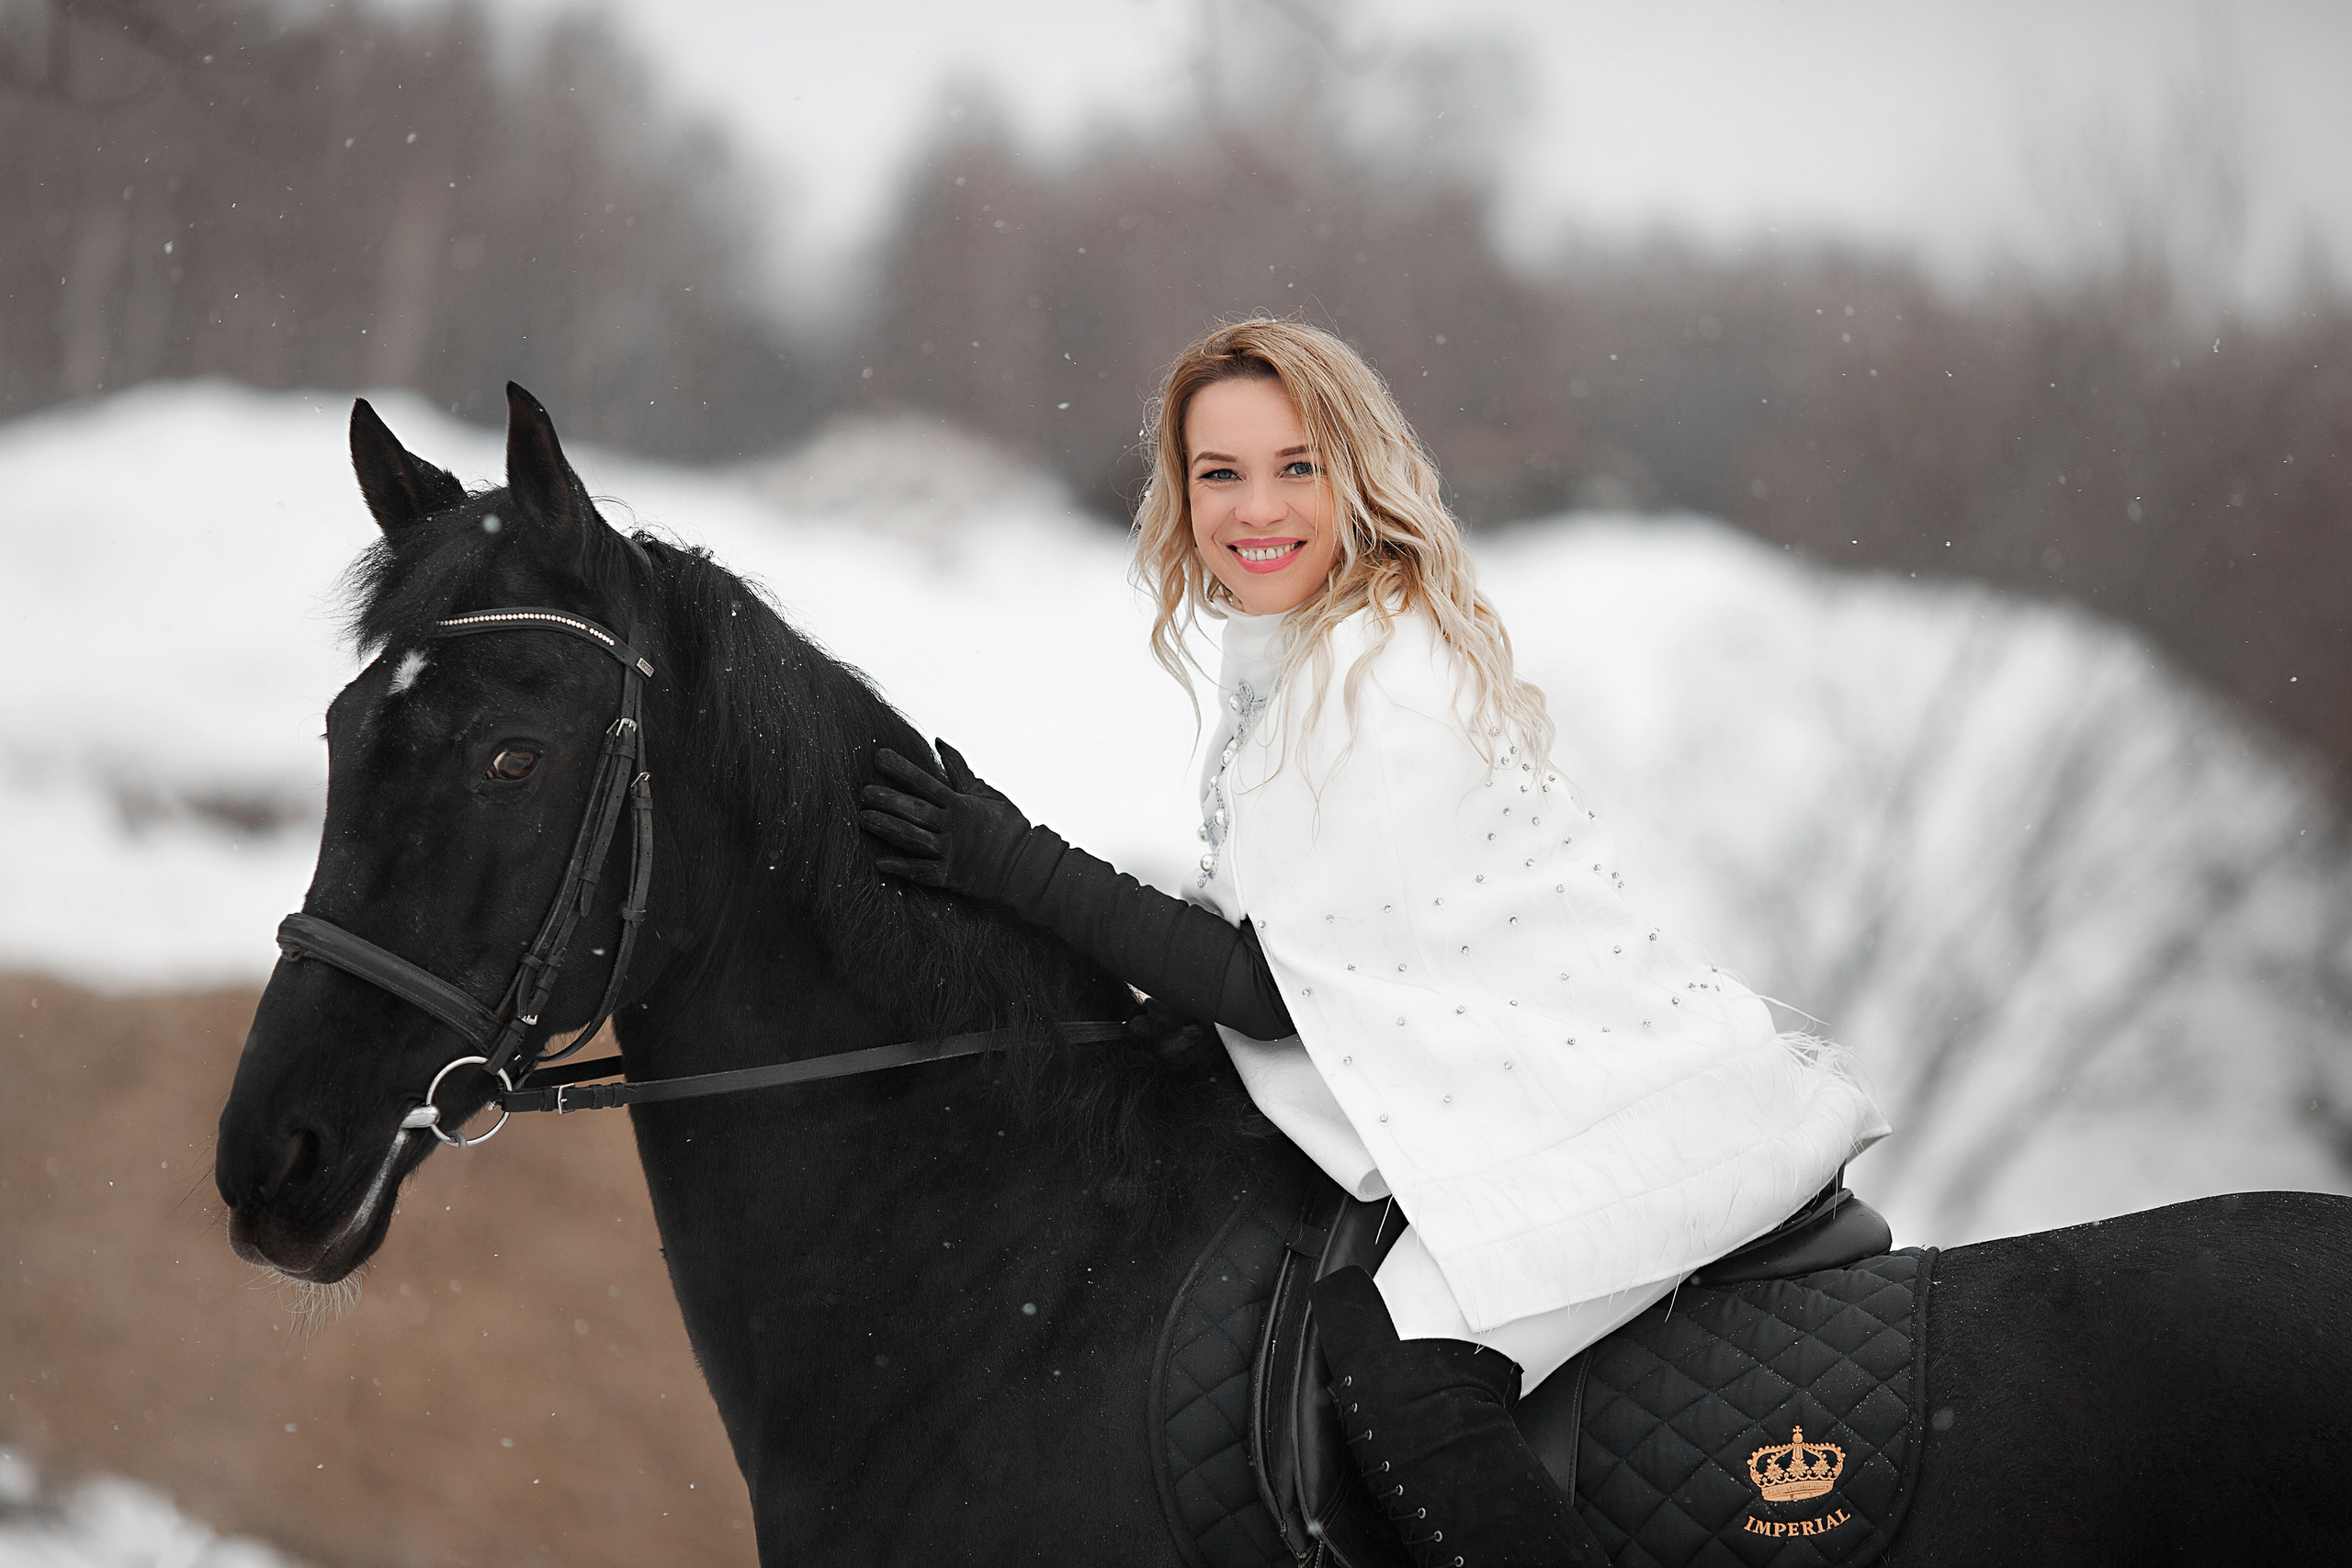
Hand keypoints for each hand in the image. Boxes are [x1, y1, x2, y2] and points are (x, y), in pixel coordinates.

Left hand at [858, 741, 1034, 900]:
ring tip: (863, 819)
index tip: (879, 757)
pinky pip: (921, 871)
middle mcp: (953, 827)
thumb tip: (939, 740)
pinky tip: (880, 862)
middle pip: (914, 810)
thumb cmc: (1007, 825)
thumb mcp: (984, 792)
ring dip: (886, 828)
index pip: (925, 782)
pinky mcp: (950, 876)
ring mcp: (951, 852)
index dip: (901, 769)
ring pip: (912, 838)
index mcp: (961, 804)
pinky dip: (901, 867)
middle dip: (886, 800)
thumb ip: (958, 768)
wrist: (1025, 865)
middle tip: (863, 793)